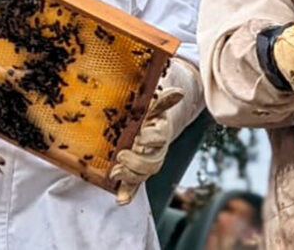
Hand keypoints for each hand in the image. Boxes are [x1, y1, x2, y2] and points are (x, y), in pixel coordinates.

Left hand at [110, 87, 183, 205]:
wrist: (149, 127)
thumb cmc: (149, 114)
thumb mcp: (154, 105)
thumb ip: (163, 100)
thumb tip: (179, 93)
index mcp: (161, 133)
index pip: (160, 138)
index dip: (151, 139)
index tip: (141, 136)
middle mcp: (156, 152)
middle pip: (152, 163)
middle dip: (137, 162)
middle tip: (121, 155)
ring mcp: (146, 165)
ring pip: (143, 176)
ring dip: (129, 176)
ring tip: (114, 172)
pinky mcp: (136, 174)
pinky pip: (134, 187)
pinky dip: (127, 194)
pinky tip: (121, 200)